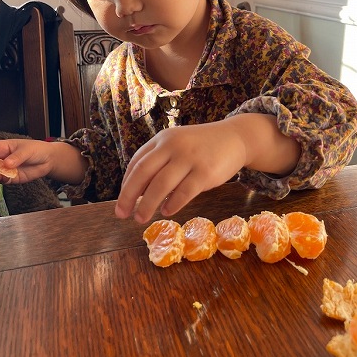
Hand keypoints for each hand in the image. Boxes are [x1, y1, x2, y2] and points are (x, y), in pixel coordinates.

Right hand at [0, 138, 54, 183]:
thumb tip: (6, 164)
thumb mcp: (28, 150)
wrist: (48, 160)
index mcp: (3, 147)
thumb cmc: (37, 150)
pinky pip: (2, 180)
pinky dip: (1, 180)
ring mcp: (5, 169)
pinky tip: (4, 178)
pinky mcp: (10, 177)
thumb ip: (17, 157)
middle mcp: (1, 158)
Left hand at [115, 121, 246, 222]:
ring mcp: (190, 158)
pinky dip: (172, 204)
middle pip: (143, 172)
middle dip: (128, 196)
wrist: (235, 138)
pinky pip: (184, 192)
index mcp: (163, 139)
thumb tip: (138, 192)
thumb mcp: (178, 145)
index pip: (137, 162)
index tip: (122, 201)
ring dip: (147, 204)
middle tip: (121, 214)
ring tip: (141, 218)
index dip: (126, 183)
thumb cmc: (202, 146)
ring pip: (161, 184)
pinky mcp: (205, 172)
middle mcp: (173, 146)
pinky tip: (167, 211)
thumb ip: (160, 162)